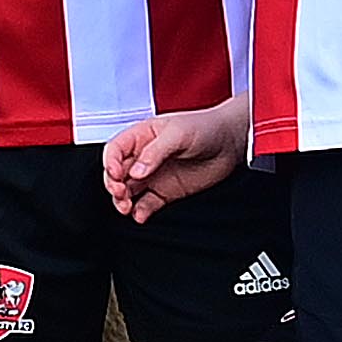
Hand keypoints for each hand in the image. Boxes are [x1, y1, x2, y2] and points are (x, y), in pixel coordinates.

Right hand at [100, 99, 250, 221]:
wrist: (231, 141)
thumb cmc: (205, 127)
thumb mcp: (178, 133)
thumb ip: (155, 152)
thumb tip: (137, 171)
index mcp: (141, 137)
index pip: (114, 150)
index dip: (110, 163)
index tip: (117, 175)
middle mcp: (143, 157)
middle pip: (116, 174)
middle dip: (113, 185)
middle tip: (121, 193)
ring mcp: (154, 176)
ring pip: (128, 191)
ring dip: (122, 201)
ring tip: (127, 207)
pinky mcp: (166, 192)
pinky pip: (146, 204)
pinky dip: (140, 212)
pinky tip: (140, 215)